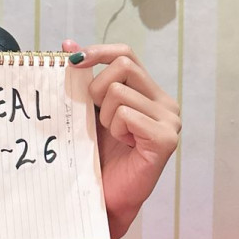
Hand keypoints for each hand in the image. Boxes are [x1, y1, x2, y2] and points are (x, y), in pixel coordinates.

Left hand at [63, 40, 180, 238]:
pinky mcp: (165, 138)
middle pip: (123, 64)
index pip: (126, 53)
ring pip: (119, 90)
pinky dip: (116, 129)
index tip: (72, 60)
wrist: (104, 196)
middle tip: (95, 117)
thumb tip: (68, 43)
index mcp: (148, 92)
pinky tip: (123, 145)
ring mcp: (170, 120)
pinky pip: (126, 114)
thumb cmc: (96, 154)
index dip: (99, 51)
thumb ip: (82, 78)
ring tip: (112, 136)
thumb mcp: (87, 109)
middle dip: (96, 88)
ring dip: (104, 115)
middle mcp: (165, 102)